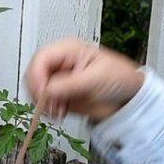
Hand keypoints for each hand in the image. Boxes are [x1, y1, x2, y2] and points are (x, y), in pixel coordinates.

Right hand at [25, 38, 144, 121]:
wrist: (129, 99)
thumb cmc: (120, 78)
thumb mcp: (96, 78)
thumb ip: (70, 84)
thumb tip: (47, 91)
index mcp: (67, 50)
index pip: (41, 59)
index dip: (36, 76)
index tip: (42, 93)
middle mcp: (60, 64)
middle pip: (34, 75)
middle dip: (39, 92)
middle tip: (50, 104)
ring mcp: (59, 81)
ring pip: (36, 91)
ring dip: (44, 103)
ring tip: (59, 110)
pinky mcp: (60, 96)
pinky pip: (45, 103)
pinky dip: (49, 110)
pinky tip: (60, 112)